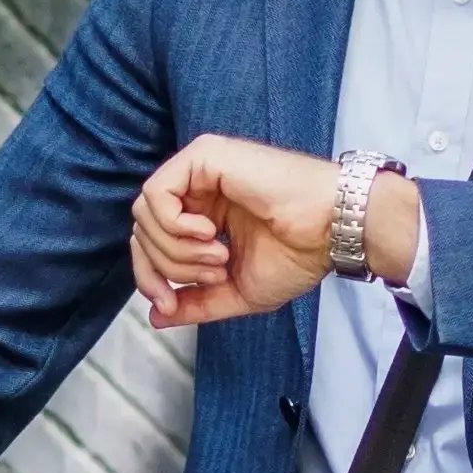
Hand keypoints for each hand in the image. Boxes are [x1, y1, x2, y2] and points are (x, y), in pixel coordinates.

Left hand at [127, 137, 408, 329]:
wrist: (329, 230)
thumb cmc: (298, 254)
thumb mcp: (236, 291)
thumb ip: (196, 303)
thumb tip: (156, 316)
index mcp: (204, 215)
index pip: (152, 245)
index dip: (151, 279)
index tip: (168, 304)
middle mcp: (197, 190)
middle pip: (143, 232)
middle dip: (167, 268)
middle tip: (213, 274)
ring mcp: (198, 170)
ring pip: (145, 216)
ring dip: (178, 249)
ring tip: (219, 255)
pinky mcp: (203, 156)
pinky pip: (155, 194)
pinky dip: (174, 224)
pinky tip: (210, 233)